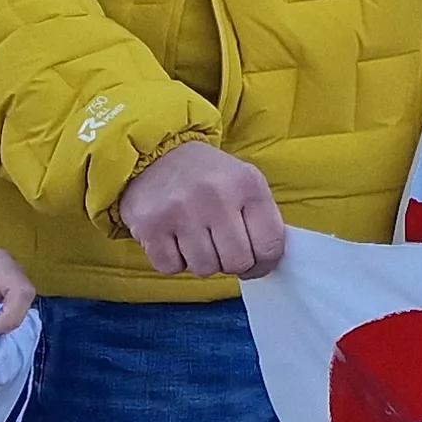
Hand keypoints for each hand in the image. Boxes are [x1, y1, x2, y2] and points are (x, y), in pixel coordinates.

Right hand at [118, 139, 289, 277]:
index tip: (255, 263)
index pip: (270, 244)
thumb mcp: (244, 182)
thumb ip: (261, 220)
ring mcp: (181, 210)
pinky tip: (173, 239)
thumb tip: (267, 263)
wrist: (155, 154)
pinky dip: (173, 261)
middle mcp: (216, 195)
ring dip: (201, 261)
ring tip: (195, 238)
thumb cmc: (206, 177)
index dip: (264, 263)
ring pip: (205, 268)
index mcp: (247, 183)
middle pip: (237, 262)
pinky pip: (171, 267)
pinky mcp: (150, 224)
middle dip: (231, 263)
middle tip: (221, 248)